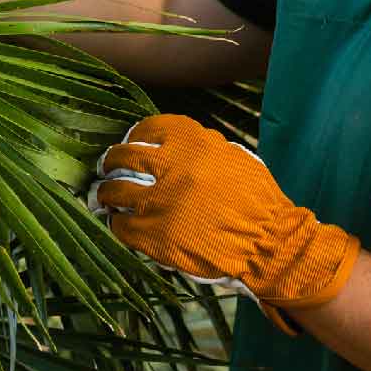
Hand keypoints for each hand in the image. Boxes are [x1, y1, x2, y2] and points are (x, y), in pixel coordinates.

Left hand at [89, 114, 360, 326]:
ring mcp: (159, 202)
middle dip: (109, 161)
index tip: (130, 140)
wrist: (269, 243)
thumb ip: (201, 146)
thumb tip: (171, 145)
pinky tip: (118, 223)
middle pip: (123, 156)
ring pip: (115, 191)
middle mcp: (171, 167)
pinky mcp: (154, 235)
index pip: (150, 128)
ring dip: (104, 193)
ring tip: (101, 196)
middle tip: (104, 167)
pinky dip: (117, 223)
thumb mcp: (232, 156)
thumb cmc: (256, 200)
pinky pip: (121, 226)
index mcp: (193, 142)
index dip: (135, 135)